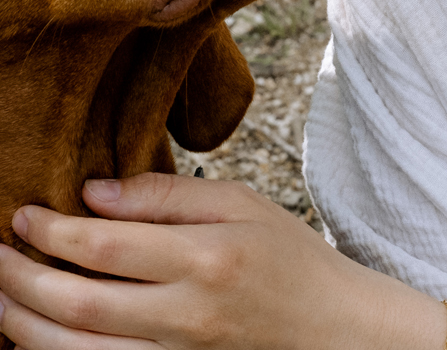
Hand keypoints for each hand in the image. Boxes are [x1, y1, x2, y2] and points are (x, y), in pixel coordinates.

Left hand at [0, 173, 441, 349]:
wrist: (333, 330)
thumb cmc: (289, 259)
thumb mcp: (243, 204)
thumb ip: (170, 195)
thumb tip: (96, 192)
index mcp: (208, 256)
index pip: (107, 244)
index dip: (53, 231)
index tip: (25, 215)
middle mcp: (187, 314)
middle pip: (78, 303)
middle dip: (20, 279)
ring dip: (21, 325)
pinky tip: (36, 335)